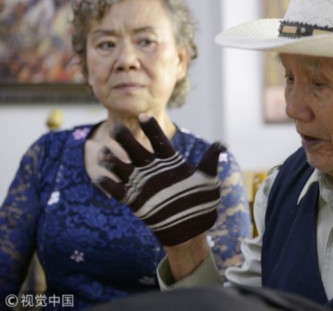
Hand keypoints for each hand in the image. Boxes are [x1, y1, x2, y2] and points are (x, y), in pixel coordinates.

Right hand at [95, 115, 225, 245]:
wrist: (190, 227)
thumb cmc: (199, 200)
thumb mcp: (208, 180)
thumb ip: (210, 161)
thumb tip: (222, 144)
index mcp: (169, 160)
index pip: (158, 139)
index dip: (150, 128)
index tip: (144, 116)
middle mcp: (152, 168)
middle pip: (135, 148)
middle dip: (124, 139)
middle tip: (116, 129)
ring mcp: (141, 183)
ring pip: (121, 166)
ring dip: (111, 159)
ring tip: (104, 152)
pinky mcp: (133, 200)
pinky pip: (117, 190)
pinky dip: (108, 184)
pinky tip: (101, 178)